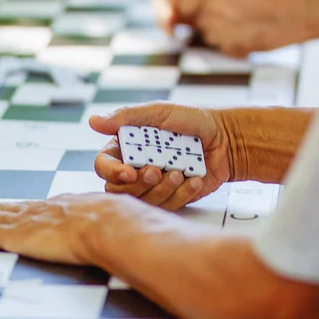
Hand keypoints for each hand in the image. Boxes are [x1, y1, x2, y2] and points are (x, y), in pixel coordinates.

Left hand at [0, 193, 152, 264]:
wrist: (108, 222)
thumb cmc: (112, 221)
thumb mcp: (103, 214)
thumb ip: (95, 216)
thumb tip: (102, 219)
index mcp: (58, 206)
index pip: (27, 208)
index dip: (9, 208)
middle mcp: (37, 210)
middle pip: (2, 209)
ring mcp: (25, 221)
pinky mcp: (16, 235)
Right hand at [89, 102, 232, 210]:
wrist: (226, 138)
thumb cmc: (191, 120)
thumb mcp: (158, 113)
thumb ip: (126, 117)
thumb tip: (93, 121)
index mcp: (126, 148)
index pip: (104, 166)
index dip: (112, 172)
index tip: (129, 171)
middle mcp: (135, 169)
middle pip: (120, 190)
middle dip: (140, 182)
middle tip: (157, 170)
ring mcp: (154, 186)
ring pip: (144, 201)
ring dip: (163, 187)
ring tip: (180, 171)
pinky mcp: (172, 198)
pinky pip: (168, 206)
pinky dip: (182, 192)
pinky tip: (194, 178)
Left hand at [176, 0, 318, 56]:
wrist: (298, 11)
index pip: (179, 4)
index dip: (188, 1)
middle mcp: (210, 18)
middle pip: (194, 19)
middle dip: (204, 13)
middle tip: (227, 6)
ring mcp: (221, 37)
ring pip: (208, 34)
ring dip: (217, 27)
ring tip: (243, 15)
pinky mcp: (232, 51)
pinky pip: (223, 46)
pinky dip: (231, 38)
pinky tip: (250, 28)